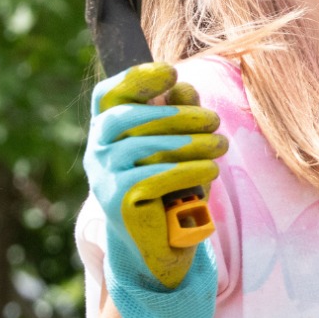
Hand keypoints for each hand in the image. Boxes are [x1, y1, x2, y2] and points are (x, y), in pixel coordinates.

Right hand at [86, 63, 227, 317]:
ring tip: (221, 144)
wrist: (159, 246)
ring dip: (191, 141)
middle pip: (130, 117)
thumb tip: (183, 86)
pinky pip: (153, 177)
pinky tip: (210, 170)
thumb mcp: (177, 147)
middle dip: (178, 114)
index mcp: (108, 132)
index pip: (108, 95)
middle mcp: (97, 152)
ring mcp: (102, 178)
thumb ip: (176, 116)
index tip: (170, 71)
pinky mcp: (117, 202)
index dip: (135, 78)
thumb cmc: (172, 188)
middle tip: (215, 121)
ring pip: (144, 146)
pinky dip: (187, 170)